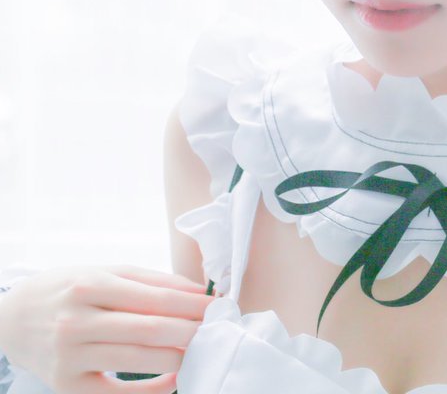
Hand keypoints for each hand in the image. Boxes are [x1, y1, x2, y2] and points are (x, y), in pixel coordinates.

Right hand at [0, 264, 213, 393]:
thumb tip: (199, 292)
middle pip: (150, 330)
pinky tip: (173, 379)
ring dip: (178, 359)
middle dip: (191, 332)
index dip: (193, 305)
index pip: (155, 298)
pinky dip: (153, 390)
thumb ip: (153, 281)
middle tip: (218, 330)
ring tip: (201, 351)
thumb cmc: (69, 290)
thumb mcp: (106, 272)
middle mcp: (76, 322)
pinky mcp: (66, 386)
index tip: (219, 307)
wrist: (13, 318)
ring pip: (138, 361)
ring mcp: (69, 357)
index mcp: (89, 286)